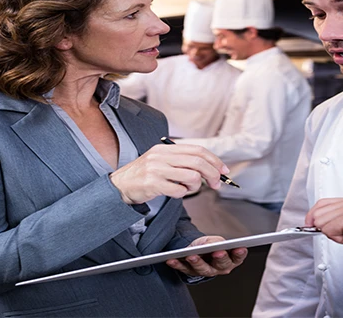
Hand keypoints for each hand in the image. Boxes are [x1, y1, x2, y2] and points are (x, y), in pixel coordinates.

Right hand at [110, 144, 228, 203]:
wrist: (119, 186)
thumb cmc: (143, 176)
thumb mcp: (160, 162)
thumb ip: (181, 162)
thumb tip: (209, 168)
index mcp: (165, 148)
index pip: (197, 150)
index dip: (214, 160)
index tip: (223, 171)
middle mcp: (161, 156)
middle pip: (198, 162)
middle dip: (213, 174)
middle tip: (216, 184)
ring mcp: (156, 169)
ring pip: (192, 177)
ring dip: (196, 187)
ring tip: (188, 189)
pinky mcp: (153, 184)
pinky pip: (179, 191)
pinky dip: (182, 194)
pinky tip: (175, 193)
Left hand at [165, 236, 247, 276]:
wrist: (196, 249)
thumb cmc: (209, 245)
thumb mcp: (215, 240)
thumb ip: (216, 243)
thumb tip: (213, 246)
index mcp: (230, 259)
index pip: (237, 257)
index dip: (239, 253)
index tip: (240, 248)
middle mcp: (219, 268)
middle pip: (221, 265)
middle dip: (219, 258)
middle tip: (218, 252)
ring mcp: (205, 271)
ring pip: (203, 269)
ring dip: (197, 263)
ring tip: (192, 256)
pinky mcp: (191, 272)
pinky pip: (184, 269)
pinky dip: (177, 264)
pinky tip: (171, 259)